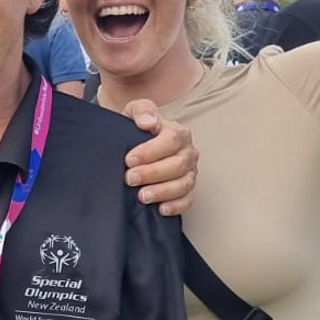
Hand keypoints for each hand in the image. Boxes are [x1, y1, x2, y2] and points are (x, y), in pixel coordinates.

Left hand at [119, 99, 196, 216]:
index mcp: (178, 132)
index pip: (171, 140)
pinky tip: (161, 208)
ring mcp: (189, 172)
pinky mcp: (187, 189)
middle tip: (130, 178)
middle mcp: (187, 152)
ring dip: (163, 191)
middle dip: (152, 173)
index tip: (129, 159)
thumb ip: (141, 111)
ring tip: (142, 196)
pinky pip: (188, 199)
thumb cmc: (136, 128)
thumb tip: (148, 122)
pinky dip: (177, 206)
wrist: (133, 143)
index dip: (150, 151)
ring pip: (184, 184)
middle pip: (178, 164)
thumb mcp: (134, 111)